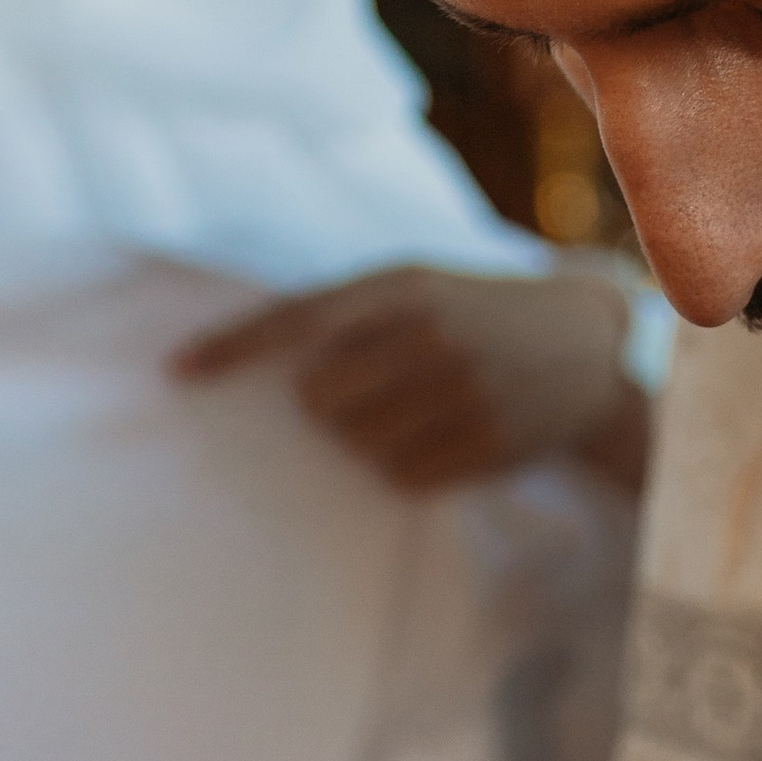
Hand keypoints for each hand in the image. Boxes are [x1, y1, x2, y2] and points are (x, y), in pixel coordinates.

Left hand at [173, 261, 645, 492]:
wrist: (585, 343)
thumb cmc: (473, 315)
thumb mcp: (418, 286)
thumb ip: (350, 314)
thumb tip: (269, 373)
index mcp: (402, 283)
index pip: (298, 317)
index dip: (234, 346)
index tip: (176, 372)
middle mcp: (431, 331)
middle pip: (319, 399)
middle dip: (326, 408)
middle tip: (366, 398)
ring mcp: (464, 388)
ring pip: (358, 444)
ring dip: (367, 442)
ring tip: (413, 418)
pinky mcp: (490, 441)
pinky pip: (404, 477)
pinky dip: (407, 469)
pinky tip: (440, 444)